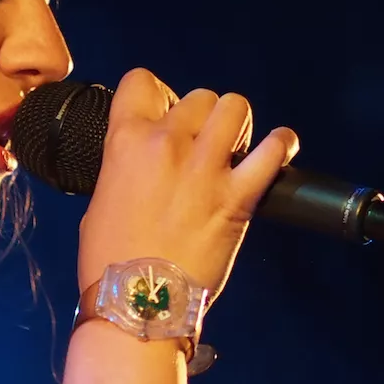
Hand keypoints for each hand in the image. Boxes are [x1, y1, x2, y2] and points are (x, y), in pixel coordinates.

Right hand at [76, 68, 298, 300]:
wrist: (138, 303)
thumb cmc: (110, 259)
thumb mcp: (101, 198)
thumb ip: (124, 166)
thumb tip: (141, 164)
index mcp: (126, 141)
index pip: (142, 81)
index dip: (157, 93)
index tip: (166, 112)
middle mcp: (167, 143)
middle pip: (199, 96)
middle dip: (203, 116)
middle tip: (203, 142)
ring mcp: (206, 167)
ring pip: (236, 107)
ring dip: (237, 124)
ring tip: (236, 145)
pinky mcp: (239, 195)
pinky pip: (273, 151)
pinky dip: (282, 145)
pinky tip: (281, 147)